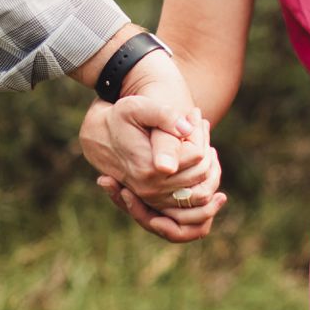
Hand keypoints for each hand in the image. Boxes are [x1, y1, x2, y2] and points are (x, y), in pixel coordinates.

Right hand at [79, 99, 225, 244]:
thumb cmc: (120, 118)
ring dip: (209, 166)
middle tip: (201, 122)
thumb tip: (186, 130)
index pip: (196, 154)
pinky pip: (192, 199)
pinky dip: (203, 181)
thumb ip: (163, 116)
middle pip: (201, 172)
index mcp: (149, 168)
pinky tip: (203, 157)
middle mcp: (151, 189)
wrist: (100, 136)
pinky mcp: (157, 202)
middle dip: (206, 146)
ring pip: (201, 189)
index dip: (200, 133)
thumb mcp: (137, 107)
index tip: (194, 114)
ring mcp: (154, 198)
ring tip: (204, 140)